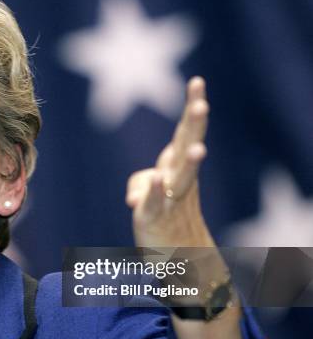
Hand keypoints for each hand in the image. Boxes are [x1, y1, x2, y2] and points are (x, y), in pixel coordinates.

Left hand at [126, 76, 213, 247]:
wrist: (178, 258)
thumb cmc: (165, 218)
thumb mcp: (149, 194)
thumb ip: (142, 183)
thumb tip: (135, 197)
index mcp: (177, 168)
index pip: (185, 134)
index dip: (191, 109)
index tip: (198, 81)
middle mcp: (178, 180)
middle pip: (186, 148)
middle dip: (194, 126)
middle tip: (202, 104)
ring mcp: (170, 199)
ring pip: (181, 177)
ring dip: (189, 163)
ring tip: (199, 149)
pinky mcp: (154, 217)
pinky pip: (156, 201)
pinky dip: (157, 190)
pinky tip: (159, 179)